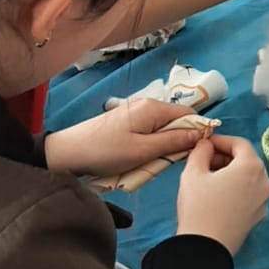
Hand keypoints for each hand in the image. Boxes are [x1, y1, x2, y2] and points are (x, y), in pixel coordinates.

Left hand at [44, 99, 203, 175]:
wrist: (68, 153)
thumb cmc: (106, 151)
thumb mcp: (143, 151)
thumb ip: (173, 142)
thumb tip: (200, 134)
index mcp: (154, 108)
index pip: (188, 114)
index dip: (196, 132)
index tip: (194, 153)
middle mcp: (147, 105)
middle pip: (175, 122)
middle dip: (175, 143)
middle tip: (164, 162)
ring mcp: (135, 113)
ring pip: (162, 130)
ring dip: (160, 147)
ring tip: (147, 163)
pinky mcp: (126, 122)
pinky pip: (148, 133)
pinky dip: (148, 147)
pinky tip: (136, 159)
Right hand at [176, 134, 268, 255]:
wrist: (204, 249)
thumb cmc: (199, 207)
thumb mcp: (193, 173)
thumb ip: (201, 150)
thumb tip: (206, 144)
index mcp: (252, 166)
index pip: (239, 143)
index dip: (221, 141)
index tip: (205, 144)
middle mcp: (264, 181)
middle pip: (246, 160)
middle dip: (225, 157)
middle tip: (203, 162)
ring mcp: (264, 200)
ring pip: (248, 177)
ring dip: (230, 173)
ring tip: (208, 179)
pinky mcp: (259, 216)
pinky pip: (249, 194)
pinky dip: (236, 189)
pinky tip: (218, 197)